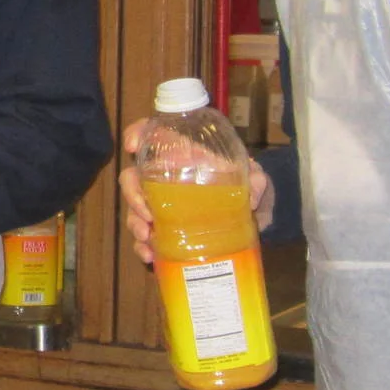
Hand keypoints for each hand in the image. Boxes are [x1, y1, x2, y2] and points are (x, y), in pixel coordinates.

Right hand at [119, 118, 276, 265]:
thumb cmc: (249, 186)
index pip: (155, 136)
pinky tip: (149, 256)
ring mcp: (164, 206)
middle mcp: (168, 180)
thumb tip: (252, 195)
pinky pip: (145, 238)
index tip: (132, 145)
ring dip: (135, 223)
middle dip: (132, 194)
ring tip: (147, 237)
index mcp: (186, 158)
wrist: (255, 216)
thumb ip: (256, 181)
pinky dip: (142, 247)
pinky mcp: (167, 231)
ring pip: (135, 210)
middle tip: (147, 213)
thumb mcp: (256, 178)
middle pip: (134, 178)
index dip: (138, 133)